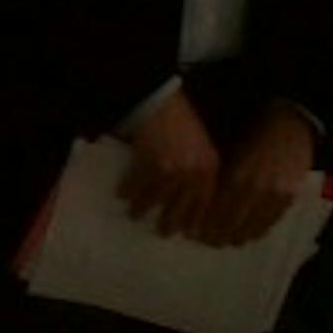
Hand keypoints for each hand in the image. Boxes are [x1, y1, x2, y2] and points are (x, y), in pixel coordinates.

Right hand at [117, 89, 219, 240]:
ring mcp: (173, 172)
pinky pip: (137, 187)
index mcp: (210, 169)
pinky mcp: (151, 166)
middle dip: (170, 224)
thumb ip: (201, 173)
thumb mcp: (201, 146)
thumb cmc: (181, 120)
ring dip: (142, 210)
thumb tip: (192, 203)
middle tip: (162, 231)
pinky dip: (128, 192)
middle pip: (182, 211)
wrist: (160, 98)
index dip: (196, 223)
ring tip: (135, 214)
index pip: (206, 207)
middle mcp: (195, 175)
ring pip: (156, 202)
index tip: (189, 234)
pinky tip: (123, 194)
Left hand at [199, 102, 315, 246]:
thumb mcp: (230, 153)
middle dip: (218, 236)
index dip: (205, 225)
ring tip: (227, 242)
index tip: (195, 233)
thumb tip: (200, 203)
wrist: (289, 125)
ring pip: (252, 228)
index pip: (216, 210)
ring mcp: (274, 196)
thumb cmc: (252, 136)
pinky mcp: (289, 198)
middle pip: (232, 223)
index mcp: (235, 176)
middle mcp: (254, 189)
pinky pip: (270, 223)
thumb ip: (219, 178)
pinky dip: (257, 232)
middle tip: (208, 242)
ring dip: (237, 237)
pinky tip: (248, 236)